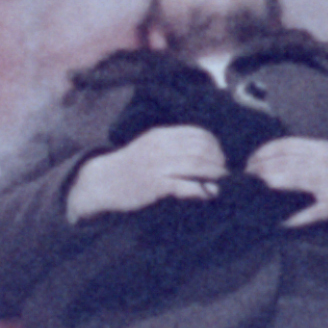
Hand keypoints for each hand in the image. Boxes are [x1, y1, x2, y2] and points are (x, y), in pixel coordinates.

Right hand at [67, 124, 227, 219]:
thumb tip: (202, 155)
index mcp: (161, 135)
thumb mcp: (150, 147)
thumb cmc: (130, 166)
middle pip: (200, 148)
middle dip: (217, 161)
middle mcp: (161, 147)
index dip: (215, 145)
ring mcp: (157, 165)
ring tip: (221, 183)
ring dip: (213, 174)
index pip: (197, 133)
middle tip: (224, 172)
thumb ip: (173, 147)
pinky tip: (207, 194)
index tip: (221, 157)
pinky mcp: (154, 185)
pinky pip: (184, 185)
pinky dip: (200, 190)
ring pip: (196, 165)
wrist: (102, 181)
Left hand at [245, 137, 327, 227]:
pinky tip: (282, 222)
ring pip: (294, 181)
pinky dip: (295, 218)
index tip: (249, 162)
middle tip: (246, 180)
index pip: (284, 146)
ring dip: (272, 186)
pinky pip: (312, 212)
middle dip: (261, 171)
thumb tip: (274, 158)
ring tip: (255, 193)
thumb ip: (306, 153)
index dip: (262, 153)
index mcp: (321, 148)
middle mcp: (324, 162)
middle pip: (284, 163)